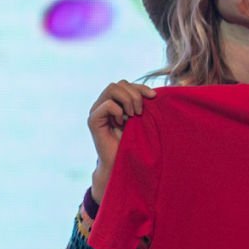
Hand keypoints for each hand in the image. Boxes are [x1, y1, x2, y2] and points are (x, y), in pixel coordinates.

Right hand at [88, 80, 157, 196]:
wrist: (122, 164)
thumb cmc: (134, 143)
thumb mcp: (141, 120)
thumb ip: (141, 104)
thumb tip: (154, 92)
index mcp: (114, 102)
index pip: (126, 84)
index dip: (141, 87)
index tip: (154, 97)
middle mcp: (103, 103)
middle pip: (119, 83)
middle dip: (135, 94)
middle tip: (140, 112)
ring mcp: (97, 111)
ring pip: (112, 88)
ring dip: (127, 100)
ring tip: (133, 115)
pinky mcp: (93, 120)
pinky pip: (107, 105)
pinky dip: (118, 111)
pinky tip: (122, 123)